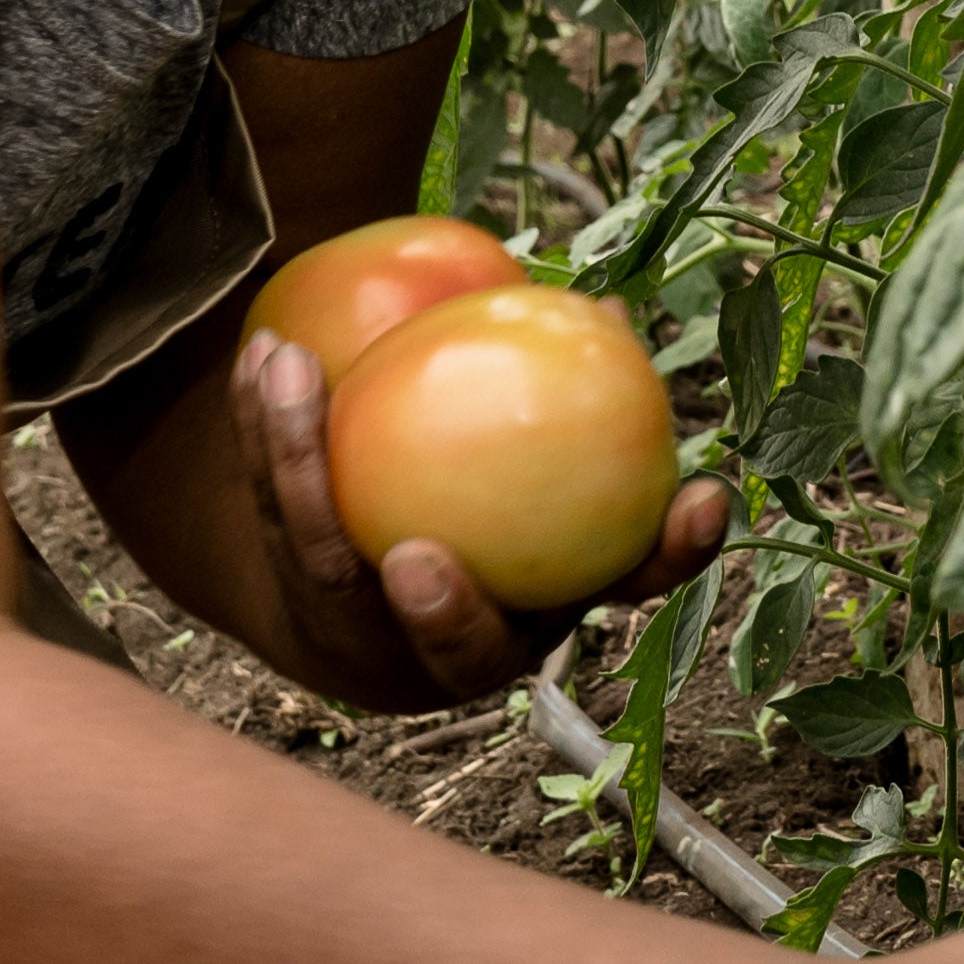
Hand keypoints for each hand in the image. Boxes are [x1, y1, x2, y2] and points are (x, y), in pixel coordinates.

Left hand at [231, 327, 729, 709]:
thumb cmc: (486, 510)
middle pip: (463, 652)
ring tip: (294, 378)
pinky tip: (262, 354)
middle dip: (449, 619)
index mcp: (554, 609)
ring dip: (303, 471)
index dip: (675, 550)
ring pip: (329, 570)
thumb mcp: (538, 467)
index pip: (629, 588)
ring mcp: (372, 637)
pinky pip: (275, 508)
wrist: (370, 593)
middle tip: (418, 560)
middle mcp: (466, 648)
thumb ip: (571, 403)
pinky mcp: (297, 599)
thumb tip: (607, 311)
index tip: (701, 497)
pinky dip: (267, 429)